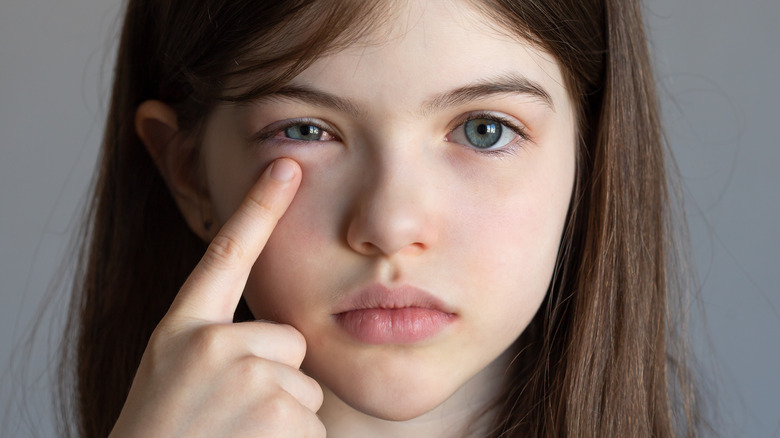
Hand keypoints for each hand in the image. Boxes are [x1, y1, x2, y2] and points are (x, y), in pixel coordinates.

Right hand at [109, 158, 324, 437]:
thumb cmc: (164, 437)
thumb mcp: (170, 377)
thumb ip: (211, 344)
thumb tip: (275, 341)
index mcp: (181, 331)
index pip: (226, 254)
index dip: (258, 206)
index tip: (285, 166)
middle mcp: (212, 343)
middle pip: (289, 342)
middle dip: (276, 381)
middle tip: (231, 418)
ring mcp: (245, 375)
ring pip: (304, 387)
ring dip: (283, 420)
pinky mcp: (278, 411)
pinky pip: (314, 424)